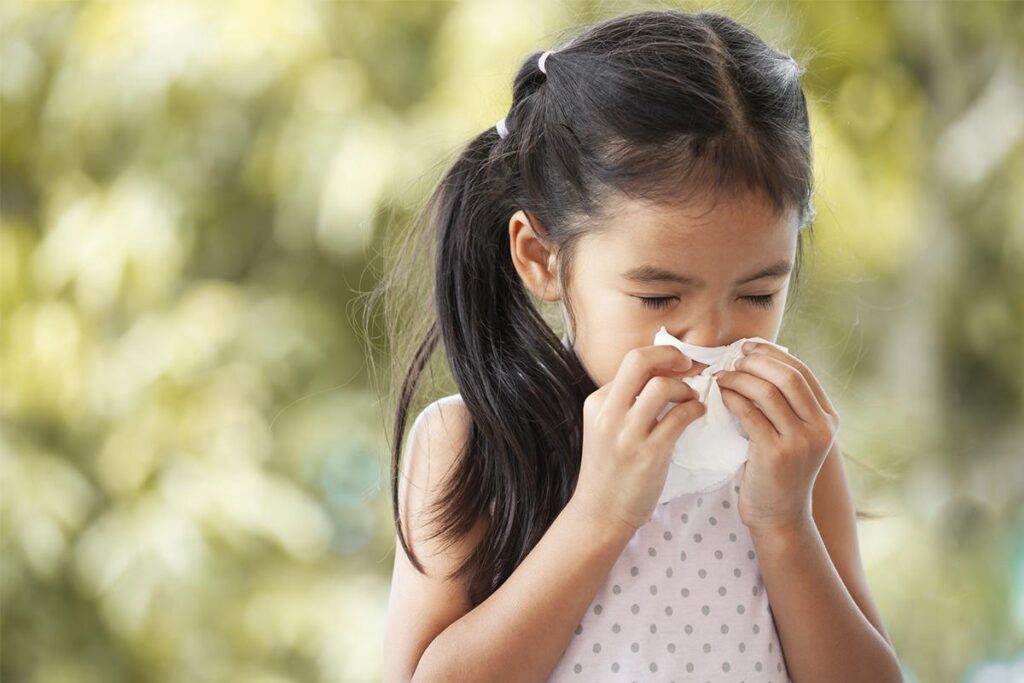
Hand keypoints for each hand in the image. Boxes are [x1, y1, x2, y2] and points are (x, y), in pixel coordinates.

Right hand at [570, 345, 706, 534]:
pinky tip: (697, 414)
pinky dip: (695, 410)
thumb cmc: (609, 470)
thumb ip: (624, 402)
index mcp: (596, 403)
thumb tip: (660, 373)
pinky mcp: (649, 454)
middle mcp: (608, 414)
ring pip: (662, 386)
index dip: (660, 357)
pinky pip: (679, 417)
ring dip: (685, 388)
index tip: (677, 364)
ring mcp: (627, 434)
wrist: (601, 513)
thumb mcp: (604, 428)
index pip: (630, 363)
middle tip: (689, 364)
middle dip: (671, 354)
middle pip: (639, 360)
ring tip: (692, 398)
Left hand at [714, 341, 839, 534]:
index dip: (773, 353)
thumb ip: (787, 405)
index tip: (749, 346)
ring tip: (721, 377)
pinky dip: (732, 398)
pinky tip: (720, 395)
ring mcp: (800, 441)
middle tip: (733, 359)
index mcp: (828, 419)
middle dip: (756, 361)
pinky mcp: (776, 453)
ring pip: (767, 391)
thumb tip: (759, 362)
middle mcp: (820, 428)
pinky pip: (749, 412)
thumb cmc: (779, 472)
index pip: (803, 372)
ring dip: (739, 378)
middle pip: (787, 376)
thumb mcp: (794, 436)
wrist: (779, 517)